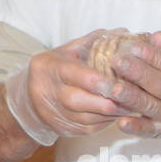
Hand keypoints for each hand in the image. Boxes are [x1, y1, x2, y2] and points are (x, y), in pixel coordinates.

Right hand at [6, 30, 139, 142]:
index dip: (104, 80)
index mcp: (49, 67)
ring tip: (130, 106)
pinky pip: (87, 129)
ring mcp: (51, 113)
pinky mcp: (60, 129)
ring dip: (111, 114)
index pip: (79, 76)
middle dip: (108, 101)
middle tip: (132, 97)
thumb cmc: (54, 69)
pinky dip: (105, 122)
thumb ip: (94, 42)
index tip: (125, 79)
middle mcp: (46, 92)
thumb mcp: (68, 50)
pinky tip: (117, 114)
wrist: (28, 98)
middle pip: (79, 101)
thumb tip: (124, 33)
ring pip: (86, 119)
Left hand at [105, 32, 160, 138]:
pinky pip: (148, 130)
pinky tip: (121, 123)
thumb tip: (157, 36)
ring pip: (150, 106)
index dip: (151, 56)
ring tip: (113, 89)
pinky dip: (135, 128)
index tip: (132, 46)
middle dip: (137, 73)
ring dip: (130, 97)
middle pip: (157, 84)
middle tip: (117, 62)